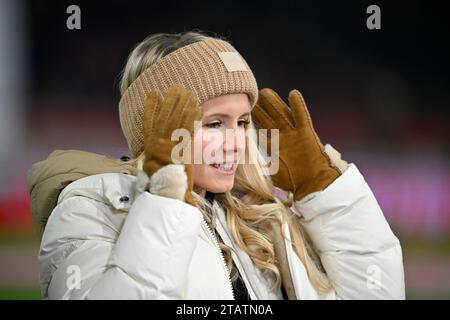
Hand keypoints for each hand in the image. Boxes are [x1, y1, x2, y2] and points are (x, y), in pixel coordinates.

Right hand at [143, 85, 202, 205]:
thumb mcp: (150, 169)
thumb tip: (150, 159)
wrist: (167, 188)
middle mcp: (159, 139)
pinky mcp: (184, 145)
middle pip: (165, 115)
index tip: (153, 93)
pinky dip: (194, 117)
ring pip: (178, 118)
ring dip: (184, 104)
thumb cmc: (160, 182)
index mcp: (150, 143)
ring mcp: (172, 141)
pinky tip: (199, 108)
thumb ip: (151, 159)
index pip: (149, 120)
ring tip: (190, 93)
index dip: (150, 105)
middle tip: (177, 87)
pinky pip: (190, 128)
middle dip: (171, 100)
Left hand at [251, 88, 341, 200]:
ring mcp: (294, 133)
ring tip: (265, 91)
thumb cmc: (293, 182)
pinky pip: (301, 116)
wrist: (313, 184)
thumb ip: (260, 169)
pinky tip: (293, 93)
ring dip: (275, 102)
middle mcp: (283, 137)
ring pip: (283, 114)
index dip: (252, 122)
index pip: (260, 130)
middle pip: (270, 118)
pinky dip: (298, 105)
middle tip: (250, 98)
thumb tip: (244, 170)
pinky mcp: (307, 132)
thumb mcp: (272, 174)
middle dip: (260, 108)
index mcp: (274, 146)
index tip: (241, 113)